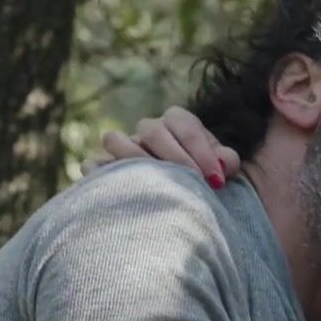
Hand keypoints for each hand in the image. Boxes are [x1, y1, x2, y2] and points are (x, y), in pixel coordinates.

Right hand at [81, 107, 241, 187]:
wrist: (191, 199)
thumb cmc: (207, 180)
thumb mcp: (222, 169)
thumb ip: (226, 161)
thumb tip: (225, 162)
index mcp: (177, 122)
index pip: (185, 124)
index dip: (202, 150)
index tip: (216, 179)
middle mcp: (148, 131)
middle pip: (153, 130)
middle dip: (175, 157)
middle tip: (194, 184)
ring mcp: (124, 148)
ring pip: (115, 139)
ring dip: (134, 158)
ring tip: (154, 183)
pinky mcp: (106, 170)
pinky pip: (94, 163)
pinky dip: (97, 170)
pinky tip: (109, 185)